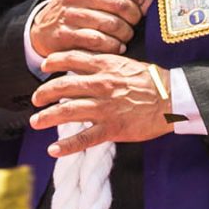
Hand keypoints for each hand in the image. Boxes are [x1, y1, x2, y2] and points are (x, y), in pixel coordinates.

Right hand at [28, 0, 147, 59]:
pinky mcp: (65, 33)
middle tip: (133, 24)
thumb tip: (148, 1)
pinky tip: (116, 47)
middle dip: (134, 18)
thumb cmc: (76, 10)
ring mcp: (70, 13)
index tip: (140, 3)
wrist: (43, 29)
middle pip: (121, 4)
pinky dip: (113, 46)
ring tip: (125, 37)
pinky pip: (99, 40)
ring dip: (125, 34)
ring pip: (112, 24)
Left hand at [31, 51, 171, 155]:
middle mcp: (101, 85)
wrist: (173, 98)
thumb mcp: (129, 64)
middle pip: (63, 86)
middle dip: (44, 93)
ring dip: (47, 117)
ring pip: (68, 110)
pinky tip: (54, 150)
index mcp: (107, 66)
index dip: (54, 61)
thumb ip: (108, 66)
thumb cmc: (154, 82)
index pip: (72, 59)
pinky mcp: (112, 128)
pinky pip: (84, 138)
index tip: (45, 65)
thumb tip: (89, 68)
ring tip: (36, 121)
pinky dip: (66, 146)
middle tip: (35, 98)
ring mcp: (105, 107)